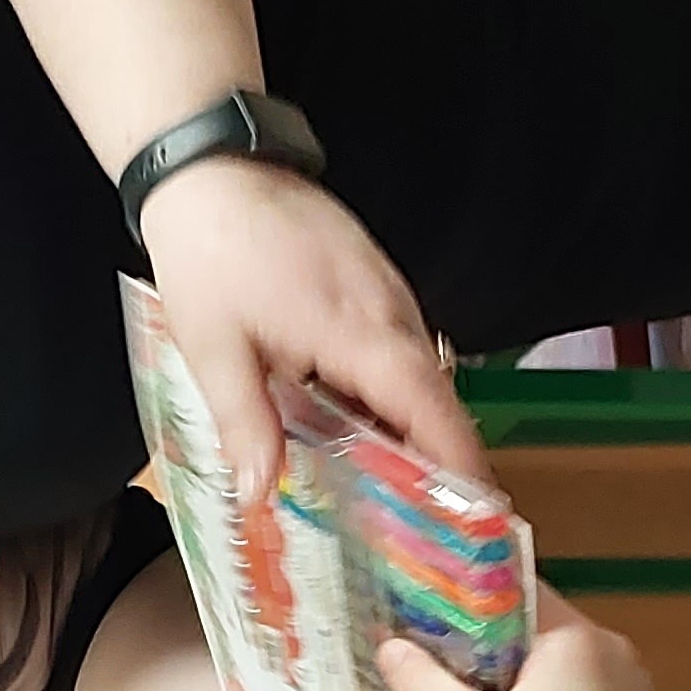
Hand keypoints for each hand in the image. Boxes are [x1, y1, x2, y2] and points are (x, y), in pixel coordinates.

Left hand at [136, 158, 492, 502]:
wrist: (212, 166)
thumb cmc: (210, 254)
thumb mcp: (215, 349)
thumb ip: (246, 424)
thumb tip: (260, 494)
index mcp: (357, 332)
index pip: (430, 409)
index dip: (459, 463)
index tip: (480, 512)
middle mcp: (388, 311)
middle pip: (435, 398)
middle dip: (438, 460)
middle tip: (426, 524)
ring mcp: (386, 290)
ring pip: (418, 372)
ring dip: (411, 425)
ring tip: (390, 485)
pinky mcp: (374, 279)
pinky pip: (399, 345)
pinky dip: (391, 389)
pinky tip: (355, 419)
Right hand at [372, 585, 663, 690]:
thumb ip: (421, 682)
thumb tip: (390, 649)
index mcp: (573, 637)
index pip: (516, 591)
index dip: (472, 603)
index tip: (439, 625)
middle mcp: (613, 650)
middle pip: (539, 633)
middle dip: (497, 654)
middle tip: (456, 680)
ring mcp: (635, 688)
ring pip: (567, 670)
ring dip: (532, 687)